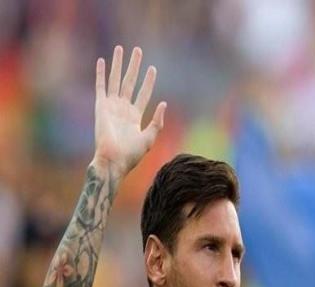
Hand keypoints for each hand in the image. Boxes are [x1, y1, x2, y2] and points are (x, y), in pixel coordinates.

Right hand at [94, 46, 166, 176]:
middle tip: (137, 50)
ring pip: (116, 80)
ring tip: (121, 48)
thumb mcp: (149, 138)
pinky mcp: (101, 107)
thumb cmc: (132, 154)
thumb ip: (157, 121)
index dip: (148, 81)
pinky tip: (103, 61)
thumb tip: (163, 104)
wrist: (114, 160)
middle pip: (130, 82)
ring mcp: (111, 106)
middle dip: (134, 66)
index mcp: (135, 117)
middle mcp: (123, 109)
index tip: (152, 68)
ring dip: (118, 64)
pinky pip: (101, 86)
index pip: (143, 93)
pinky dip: (101, 74)